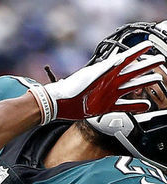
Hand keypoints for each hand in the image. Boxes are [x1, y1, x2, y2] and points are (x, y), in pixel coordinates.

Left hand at [31, 40, 164, 123]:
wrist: (58, 104)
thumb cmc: (70, 88)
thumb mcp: (89, 76)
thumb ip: (106, 69)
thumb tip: (122, 59)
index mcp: (106, 71)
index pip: (126, 59)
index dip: (138, 52)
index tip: (149, 45)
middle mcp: (110, 81)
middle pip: (133, 72)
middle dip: (147, 66)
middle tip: (161, 61)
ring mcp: (109, 94)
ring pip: (131, 88)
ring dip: (144, 84)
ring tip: (156, 80)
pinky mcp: (105, 106)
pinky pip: (124, 106)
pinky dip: (135, 106)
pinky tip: (145, 106)